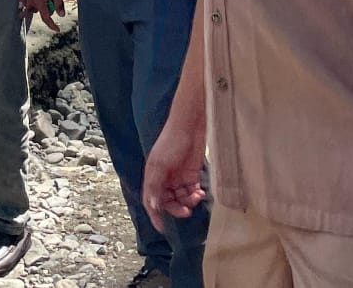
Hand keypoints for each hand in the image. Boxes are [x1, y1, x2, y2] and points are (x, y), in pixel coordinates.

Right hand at [17, 0, 64, 32]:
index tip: (57, 29)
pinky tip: (25, 1)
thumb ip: (58, 3)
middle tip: (52, 6)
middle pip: (37, 11)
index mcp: (39, 1)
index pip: (46, 18)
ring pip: (28, 4)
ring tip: (41, 2)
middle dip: (44, 11)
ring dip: (34, 6)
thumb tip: (61, 14)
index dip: (52, 25)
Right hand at [142, 117, 207, 231]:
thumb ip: (155, 186)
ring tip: (196, 196)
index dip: (155, 215)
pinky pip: (192, 191)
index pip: (151, 200)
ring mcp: (178, 177)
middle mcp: (164, 178)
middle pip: (168, 202)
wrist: (190, 125)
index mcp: (153, 175)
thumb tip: (152, 207)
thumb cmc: (171, 141)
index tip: (162, 228)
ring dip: (188, 202)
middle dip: (177, 208)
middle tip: (187, 211)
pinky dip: (196, 195)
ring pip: (181, 198)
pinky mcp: (192, 174)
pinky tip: (200, 192)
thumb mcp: (160, 164)